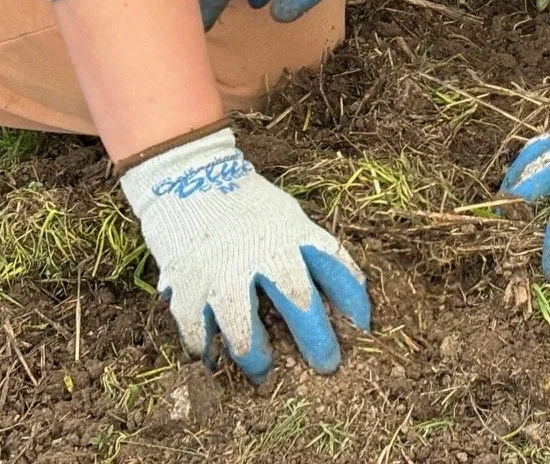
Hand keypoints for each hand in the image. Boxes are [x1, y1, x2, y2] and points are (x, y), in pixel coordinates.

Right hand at [120, 128, 370, 381]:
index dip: (353, 299)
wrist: (186, 179)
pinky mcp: (187, 288)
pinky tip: (214, 356)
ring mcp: (222, 274)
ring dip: (256, 357)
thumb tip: (339, 288)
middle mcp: (261, 254)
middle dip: (316, 340)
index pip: (334, 266)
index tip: (362, 326)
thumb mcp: (285, 215)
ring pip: (243, 332)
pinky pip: (199, 334)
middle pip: (298, 302)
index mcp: (291, 233)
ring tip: (263, 370)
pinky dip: (207, 350)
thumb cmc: (244, 203)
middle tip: (326, 364)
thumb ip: (306, 247)